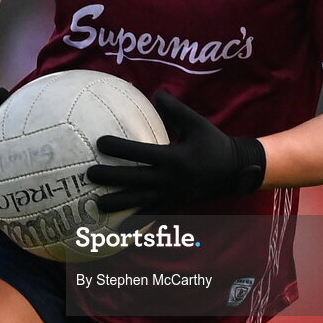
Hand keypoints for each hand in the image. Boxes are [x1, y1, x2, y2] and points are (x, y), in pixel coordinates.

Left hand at [88, 91, 265, 213]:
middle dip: (110, 178)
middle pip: (133, 180)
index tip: (99, 143)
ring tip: (95, 206)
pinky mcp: (175, 205)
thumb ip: (175, 109)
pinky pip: (152, 215)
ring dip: (117, 205)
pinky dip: (135, 223)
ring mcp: (172, 196)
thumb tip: (156, 92)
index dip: (118, 148)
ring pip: (139, 202)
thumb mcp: (196, 123)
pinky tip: (118, 230)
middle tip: (88, 174)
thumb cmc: (213, 143)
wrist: (234, 172)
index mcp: (174, 158)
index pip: (140, 153)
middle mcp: (170, 179)